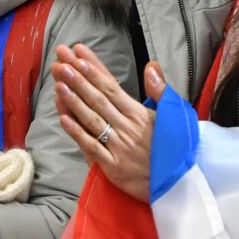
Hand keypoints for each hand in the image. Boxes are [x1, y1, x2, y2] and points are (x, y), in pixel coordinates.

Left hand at [52, 44, 163, 202]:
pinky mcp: (113, 167)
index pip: (112, 86)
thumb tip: (151, 65)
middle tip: (59, 60)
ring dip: (74, 100)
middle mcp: (127, 127)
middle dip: (77, 78)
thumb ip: (160, 90)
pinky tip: (63, 118)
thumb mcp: (174, 116)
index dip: (94, 69)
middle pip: (98, 98)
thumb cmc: (175, 149)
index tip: (78, 53)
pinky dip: (77, 132)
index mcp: (140, 114)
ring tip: (58, 82)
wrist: (180, 185)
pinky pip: (91, 147)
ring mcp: (119, 147)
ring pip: (92, 119)